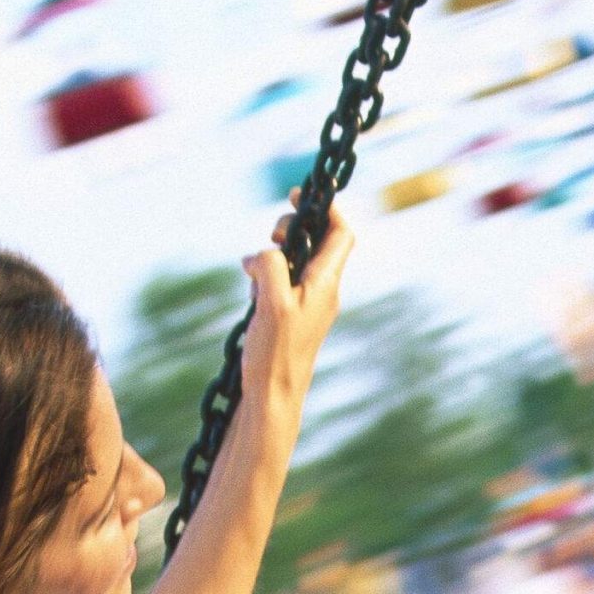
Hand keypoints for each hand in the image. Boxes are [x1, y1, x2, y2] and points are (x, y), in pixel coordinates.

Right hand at [240, 196, 354, 417]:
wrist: (273, 397)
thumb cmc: (276, 353)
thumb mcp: (271, 302)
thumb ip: (271, 266)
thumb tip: (263, 254)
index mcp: (326, 284)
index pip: (342, 234)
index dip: (328, 208)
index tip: (301, 196)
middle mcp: (322, 291)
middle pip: (318, 241)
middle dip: (293, 228)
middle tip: (273, 235)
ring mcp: (307, 304)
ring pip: (295, 261)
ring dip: (274, 255)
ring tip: (255, 272)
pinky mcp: (291, 316)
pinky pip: (282, 283)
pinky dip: (266, 276)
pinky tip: (252, 291)